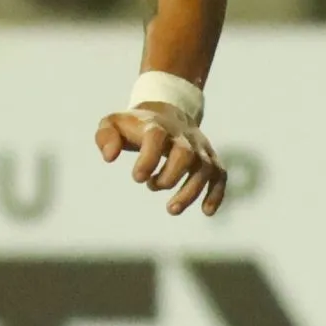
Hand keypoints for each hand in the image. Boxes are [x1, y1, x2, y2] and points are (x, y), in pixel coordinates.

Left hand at [95, 103, 226, 216]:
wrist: (168, 113)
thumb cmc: (135, 126)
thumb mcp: (113, 124)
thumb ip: (106, 137)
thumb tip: (109, 157)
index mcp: (157, 127)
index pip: (156, 137)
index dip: (148, 158)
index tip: (137, 178)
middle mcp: (183, 137)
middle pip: (185, 154)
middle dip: (170, 176)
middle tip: (151, 186)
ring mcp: (199, 149)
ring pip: (205, 168)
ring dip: (191, 191)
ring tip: (171, 209)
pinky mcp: (210, 160)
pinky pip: (220, 176)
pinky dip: (216, 194)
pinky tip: (206, 212)